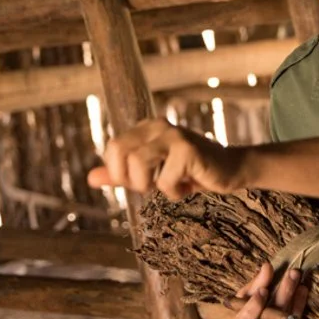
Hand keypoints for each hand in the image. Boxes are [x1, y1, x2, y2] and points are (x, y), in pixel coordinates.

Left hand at [87, 118, 245, 200]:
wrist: (228, 170)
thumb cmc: (189, 171)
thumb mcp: (150, 174)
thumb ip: (121, 174)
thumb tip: (90, 178)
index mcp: (145, 128)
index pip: (112, 149)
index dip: (121, 172)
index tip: (143, 180)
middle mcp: (157, 126)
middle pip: (120, 155)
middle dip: (134, 179)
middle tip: (155, 184)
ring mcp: (173, 135)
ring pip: (138, 165)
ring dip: (154, 185)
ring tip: (172, 184)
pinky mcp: (188, 149)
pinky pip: (166, 180)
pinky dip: (175, 192)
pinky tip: (189, 185)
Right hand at [229, 262, 308, 318]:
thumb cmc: (250, 309)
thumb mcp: (248, 295)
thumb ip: (258, 282)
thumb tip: (267, 266)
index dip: (254, 305)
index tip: (264, 290)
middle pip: (270, 317)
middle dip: (283, 293)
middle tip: (293, 273)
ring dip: (295, 299)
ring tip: (300, 282)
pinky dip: (299, 309)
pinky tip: (302, 294)